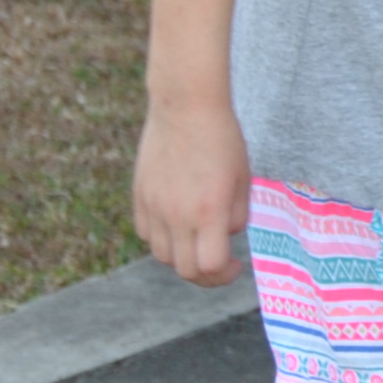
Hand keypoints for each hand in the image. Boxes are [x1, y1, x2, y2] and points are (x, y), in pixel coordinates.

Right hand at [133, 99, 253, 287]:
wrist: (186, 107)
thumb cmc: (222, 139)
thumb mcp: (242, 179)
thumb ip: (236, 216)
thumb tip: (225, 237)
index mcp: (209, 212)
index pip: (210, 266)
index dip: (225, 275)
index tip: (236, 265)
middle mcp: (178, 215)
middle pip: (185, 270)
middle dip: (206, 275)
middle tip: (219, 264)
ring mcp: (154, 206)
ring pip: (162, 255)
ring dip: (183, 258)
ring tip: (199, 243)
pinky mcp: (140, 196)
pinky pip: (147, 234)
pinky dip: (163, 239)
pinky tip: (178, 225)